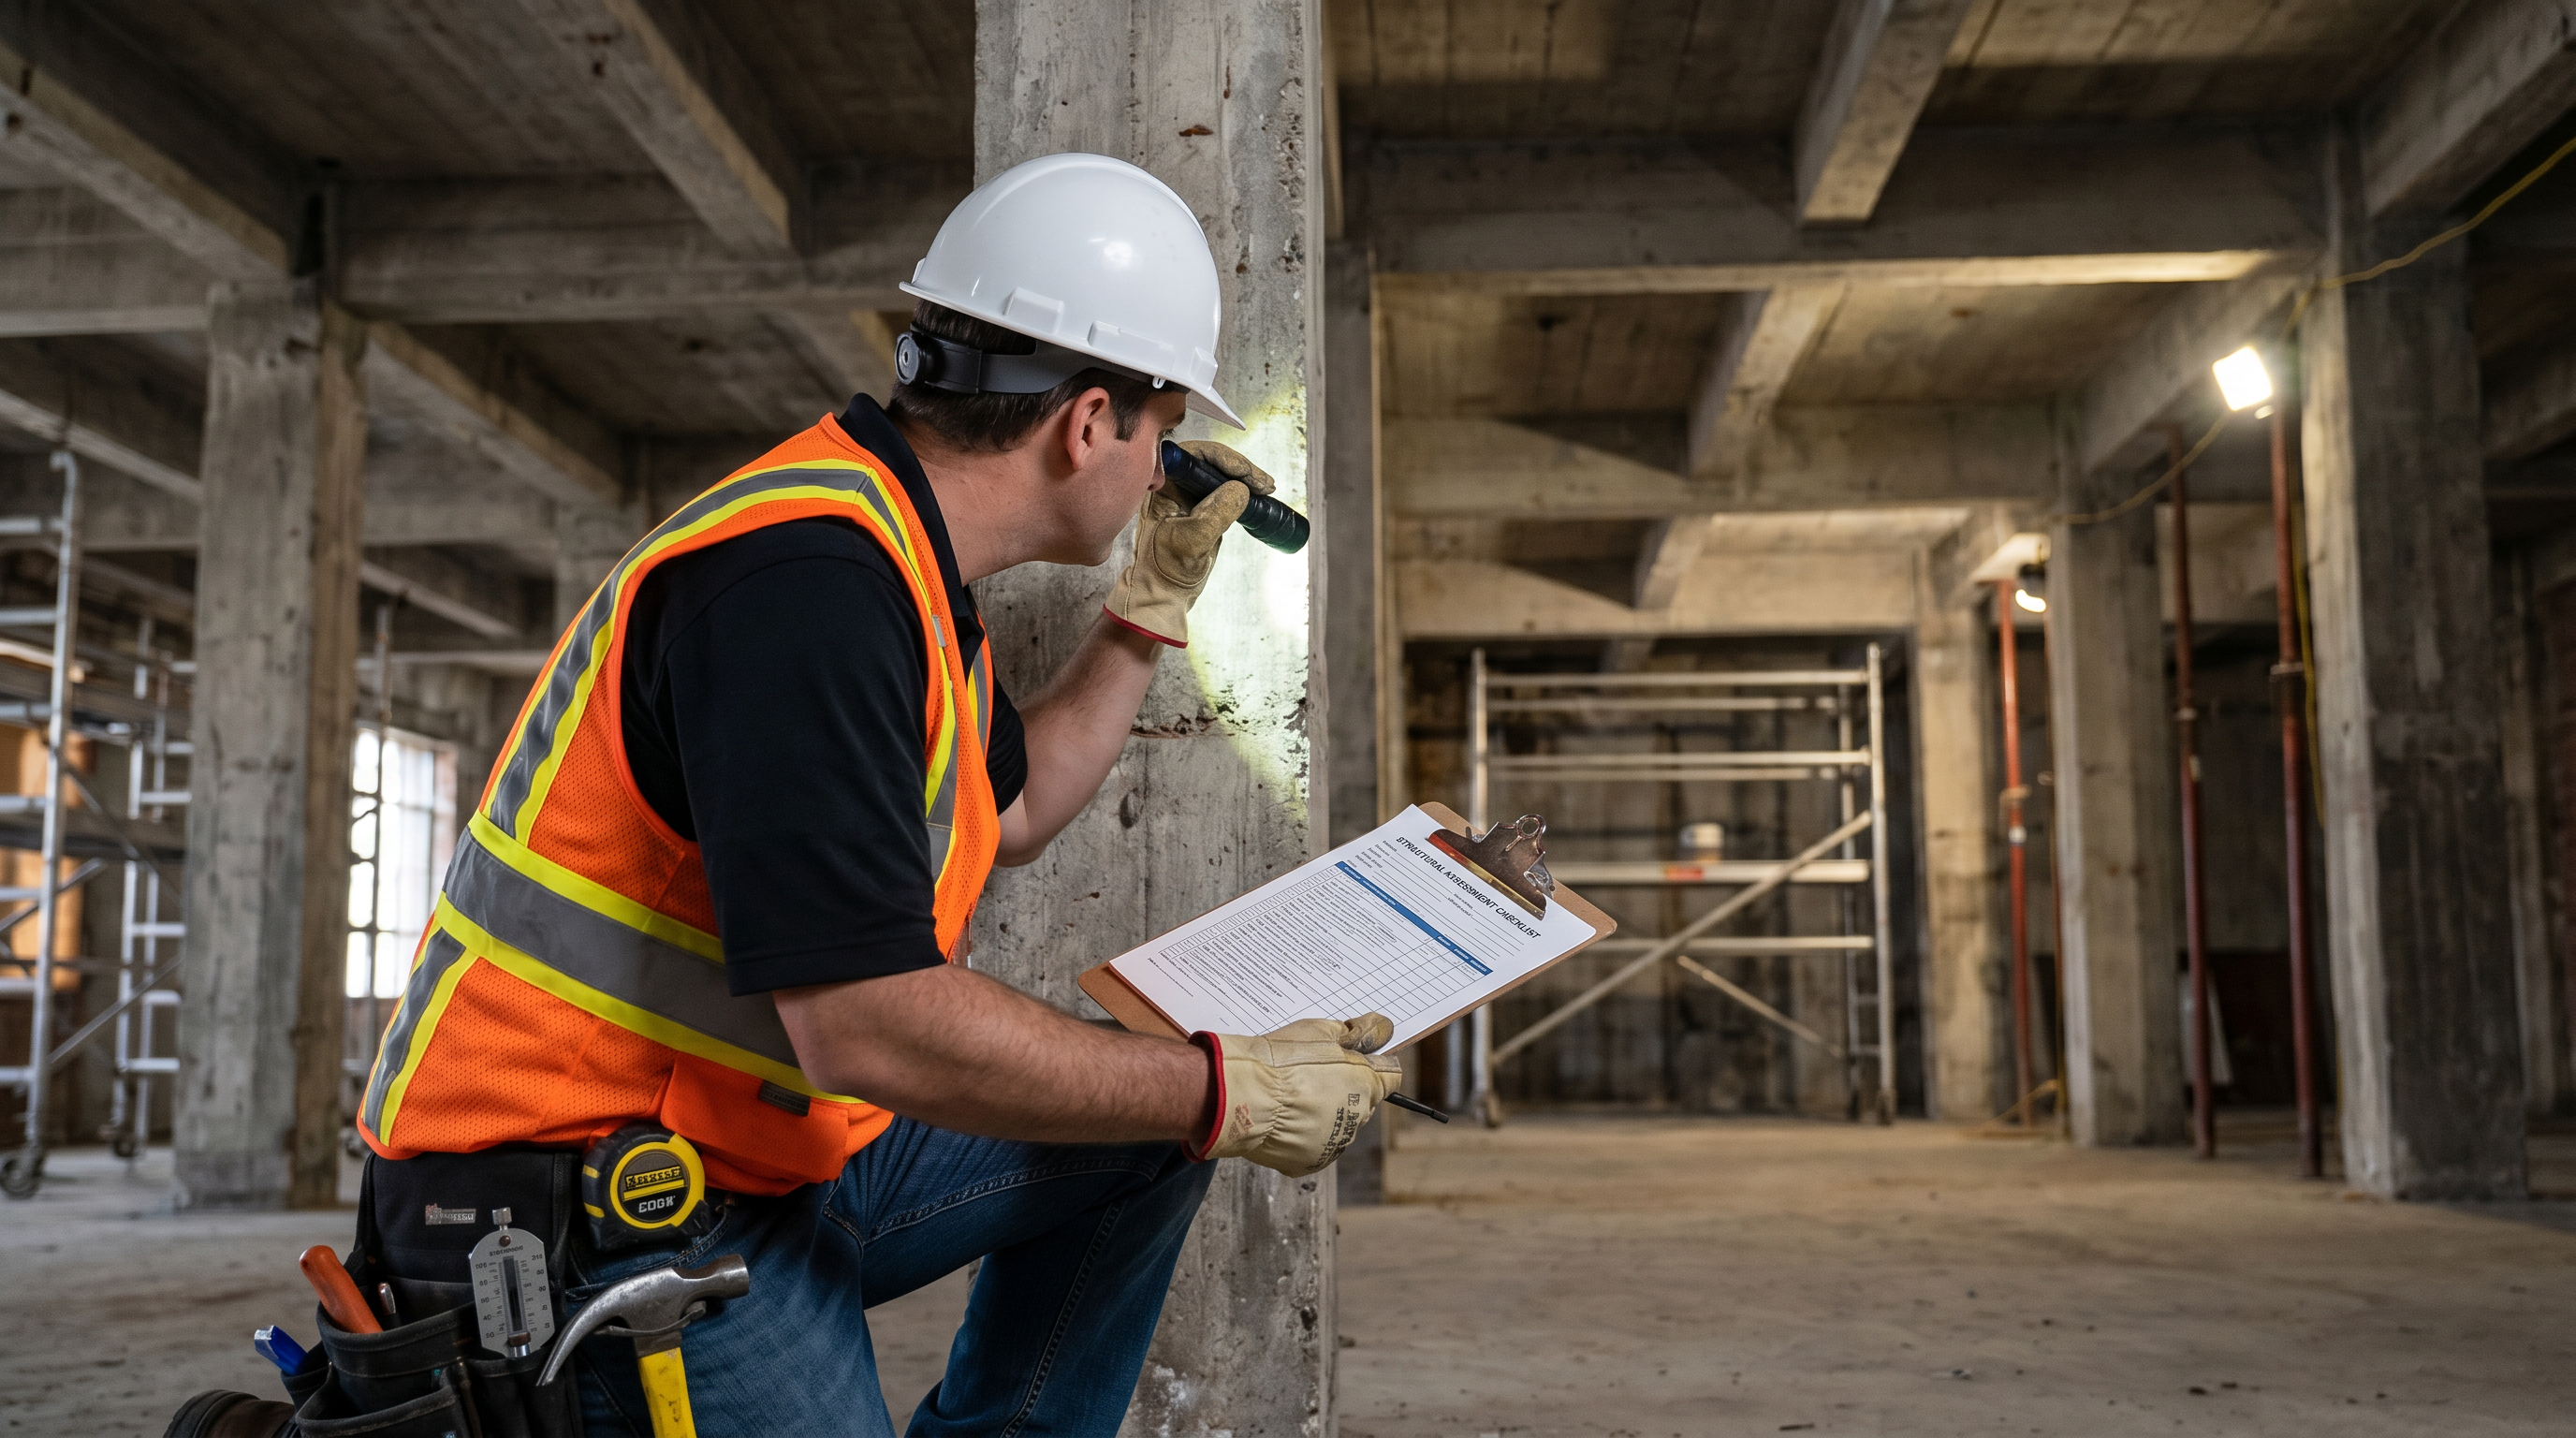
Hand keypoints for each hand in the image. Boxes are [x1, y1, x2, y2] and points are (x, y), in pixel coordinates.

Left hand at [1102, 442, 1274, 646]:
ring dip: (1246, 477)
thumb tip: (1239, 489)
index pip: (1193, 455)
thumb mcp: (1193, 542)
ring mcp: (1188, 492)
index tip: (1244, 474)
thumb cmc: (1167, 568)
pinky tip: (1259, 493)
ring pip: (1220, 472)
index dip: (1222, 459)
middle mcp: (1173, 483)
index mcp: (1162, 485)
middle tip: (1264, 484)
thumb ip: (1214, 514)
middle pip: (1211, 460)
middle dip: (1240, 467)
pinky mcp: (1202, 504)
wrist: (1165, 589)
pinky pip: (1225, 487)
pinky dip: (1244, 488)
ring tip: (1267, 488)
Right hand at [1188, 1012, 1401, 1175]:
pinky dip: (1302, 1136)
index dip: (1372, 1064)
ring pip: (1337, 1126)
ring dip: (1323, 1114)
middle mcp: (1357, 1119)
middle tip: (1310, 1075)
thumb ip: (1358, 1032)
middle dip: (1344, 1089)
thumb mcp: (1321, 1030)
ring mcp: (1333, 1145)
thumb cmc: (1279, 1060)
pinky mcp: (1308, 1163)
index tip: (1353, 1059)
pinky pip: (1313, 1147)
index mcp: (1366, 1085)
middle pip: (1361, 1102)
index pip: (1390, 1076)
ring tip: (1291, 1098)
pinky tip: (1283, 1119)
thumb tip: (1383, 1029)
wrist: (1242, 1094)